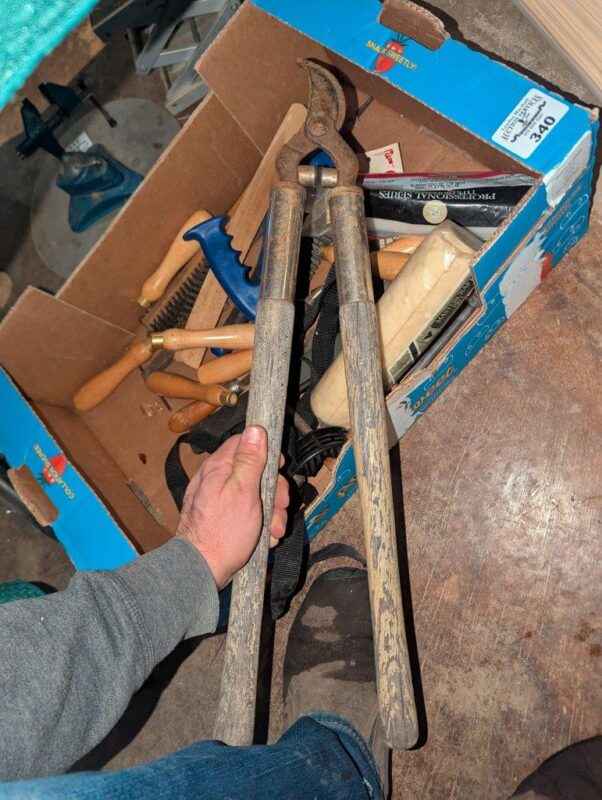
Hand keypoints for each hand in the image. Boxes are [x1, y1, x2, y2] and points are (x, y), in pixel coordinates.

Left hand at [177, 426, 288, 588]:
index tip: (279, 469)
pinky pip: (247, 512)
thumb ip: (249, 460)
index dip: (266, 453)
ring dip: (271, 512)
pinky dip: (259, 524)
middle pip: (254, 471)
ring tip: (274, 531)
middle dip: (274, 491)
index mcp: (218, 468)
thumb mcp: (243, 492)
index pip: (244, 443)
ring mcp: (219, 499)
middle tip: (280, 509)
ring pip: (254, 494)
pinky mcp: (222, 517)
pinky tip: (264, 538)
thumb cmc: (222, 533)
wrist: (201, 571)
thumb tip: (255, 428)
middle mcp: (216, 479)